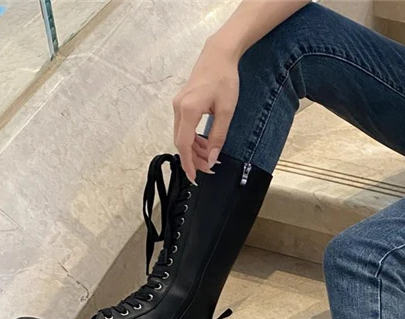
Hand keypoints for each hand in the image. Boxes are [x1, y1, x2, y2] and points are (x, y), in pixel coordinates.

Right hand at [173, 40, 239, 181]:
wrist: (219, 55)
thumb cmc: (225, 79)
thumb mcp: (226, 112)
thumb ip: (218, 137)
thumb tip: (211, 158)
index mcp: (188, 110)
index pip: (184, 144)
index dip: (188, 163)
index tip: (194, 177)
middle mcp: (178, 108)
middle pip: (181, 142)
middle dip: (193, 159)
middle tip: (209, 168)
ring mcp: (178, 105)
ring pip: (181, 136)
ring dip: (193, 149)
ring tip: (209, 156)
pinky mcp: (181, 103)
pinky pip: (183, 127)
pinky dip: (192, 138)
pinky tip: (204, 143)